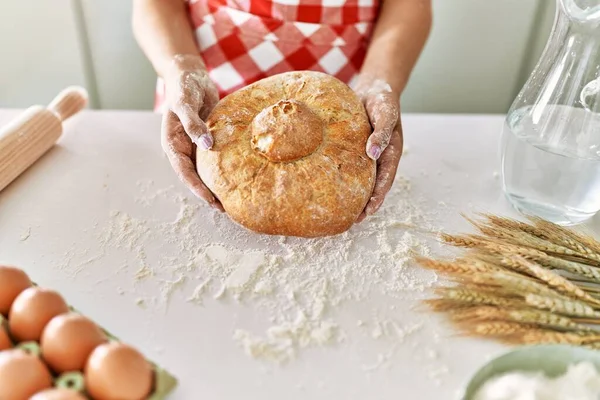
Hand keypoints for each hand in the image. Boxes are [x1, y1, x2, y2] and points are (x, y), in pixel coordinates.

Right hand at [161, 54, 222, 210]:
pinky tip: (238, 176)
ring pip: (205, 170)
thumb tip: (206, 146)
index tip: (211, 200)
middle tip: (225, 208)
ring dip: (216, 184)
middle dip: (208, 193)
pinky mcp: (207, 140)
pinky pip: (215, 158)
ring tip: (232, 199)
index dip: (197, 188)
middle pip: (195, 177)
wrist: (189, 75)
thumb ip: (193, 124)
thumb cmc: (184, 86)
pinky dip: (224, 169)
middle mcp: (183, 148)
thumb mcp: (185, 103)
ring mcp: (195, 145)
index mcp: (173, 143)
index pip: (184, 172)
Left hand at [354, 78, 402, 221]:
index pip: (385, 179)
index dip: (378, 196)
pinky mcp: (352, 149)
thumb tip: (373, 153)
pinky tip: (327, 186)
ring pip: (360, 179)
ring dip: (353, 195)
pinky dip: (341, 178)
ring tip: (340, 213)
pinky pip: (347, 166)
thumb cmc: (382, 99)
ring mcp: (365, 155)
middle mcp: (378, 157)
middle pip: (373, 185)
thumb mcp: (386, 112)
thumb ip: (382, 131)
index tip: (369, 210)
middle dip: (365, 203)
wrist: (373, 87)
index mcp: (390, 152)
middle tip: (353, 220)